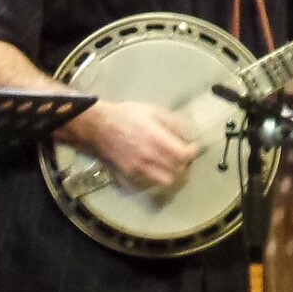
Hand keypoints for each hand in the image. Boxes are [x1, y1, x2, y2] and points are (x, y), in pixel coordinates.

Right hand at [71, 99, 197, 188]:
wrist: (100, 125)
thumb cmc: (128, 115)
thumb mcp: (153, 110)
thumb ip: (173, 121)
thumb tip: (187, 131)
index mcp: (158, 139)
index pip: (184, 155)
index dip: (192, 152)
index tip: (192, 147)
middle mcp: (151, 157)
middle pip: (178, 170)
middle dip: (185, 163)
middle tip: (183, 155)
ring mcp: (140, 168)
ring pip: (165, 180)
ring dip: (172, 173)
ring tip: (171, 164)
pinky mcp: (130, 173)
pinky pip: (150, 179)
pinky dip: (157, 174)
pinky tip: (155, 164)